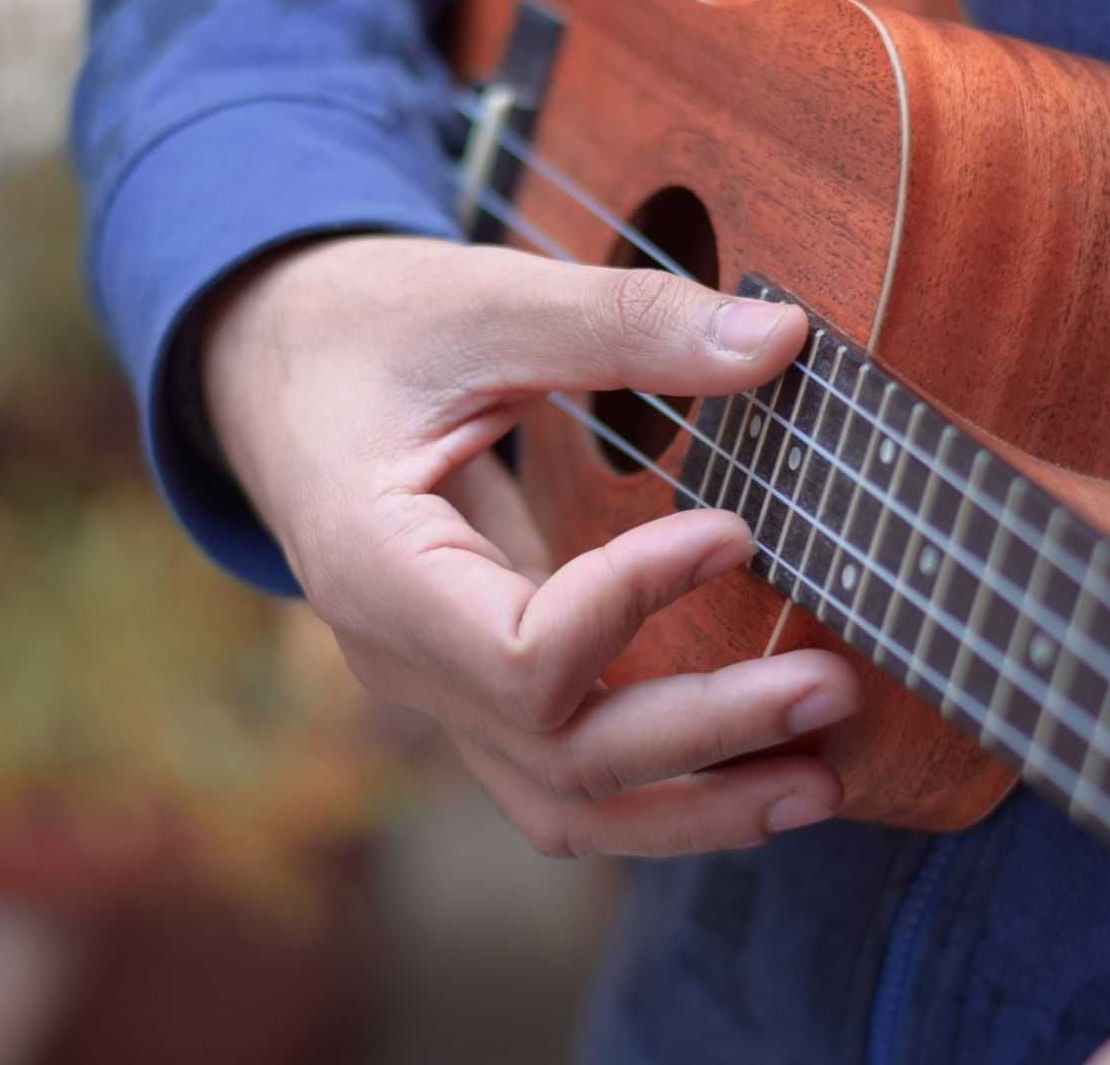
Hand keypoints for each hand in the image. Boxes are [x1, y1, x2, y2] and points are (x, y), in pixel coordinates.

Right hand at [202, 234, 862, 856]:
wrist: (274, 368)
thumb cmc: (364, 328)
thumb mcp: (479, 301)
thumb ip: (622, 320)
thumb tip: (783, 338)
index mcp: (376, 568)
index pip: (521, 655)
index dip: (634, 605)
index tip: (733, 531)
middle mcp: (400, 659)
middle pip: (561, 758)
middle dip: (706, 734)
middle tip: (835, 685)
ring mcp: (435, 689)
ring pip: (566, 805)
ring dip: (696, 807)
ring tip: (820, 780)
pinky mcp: (476, 688)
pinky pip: (567, 772)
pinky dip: (665, 785)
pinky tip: (758, 764)